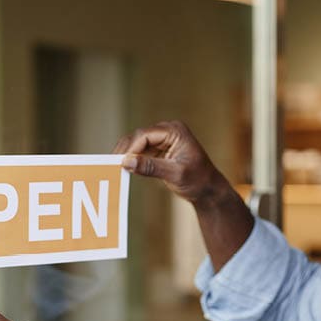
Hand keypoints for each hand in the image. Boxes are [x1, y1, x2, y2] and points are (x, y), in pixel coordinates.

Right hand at [114, 121, 253, 271]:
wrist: (208, 189)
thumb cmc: (198, 180)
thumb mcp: (175, 174)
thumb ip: (151, 167)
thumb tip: (127, 162)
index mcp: (175, 131)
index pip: (145, 135)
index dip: (131, 148)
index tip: (121, 162)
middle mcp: (168, 131)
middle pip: (138, 137)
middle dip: (126, 150)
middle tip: (111, 165)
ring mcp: (163, 139)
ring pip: (137, 143)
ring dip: (127, 155)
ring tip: (114, 168)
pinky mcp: (159, 149)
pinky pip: (141, 151)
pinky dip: (132, 159)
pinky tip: (124, 169)